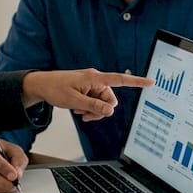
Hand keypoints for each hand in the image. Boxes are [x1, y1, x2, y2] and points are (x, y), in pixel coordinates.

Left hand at [20, 69, 153, 121]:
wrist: (42, 85)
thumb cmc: (55, 88)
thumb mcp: (74, 101)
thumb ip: (93, 107)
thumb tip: (110, 111)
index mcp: (94, 78)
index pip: (120, 79)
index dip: (136, 82)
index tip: (151, 82)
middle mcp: (96, 80)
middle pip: (111, 99)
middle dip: (102, 110)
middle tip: (86, 115)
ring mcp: (92, 85)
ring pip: (104, 103)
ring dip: (94, 111)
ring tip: (80, 111)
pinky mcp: (88, 90)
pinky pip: (96, 103)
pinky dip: (90, 108)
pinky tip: (79, 109)